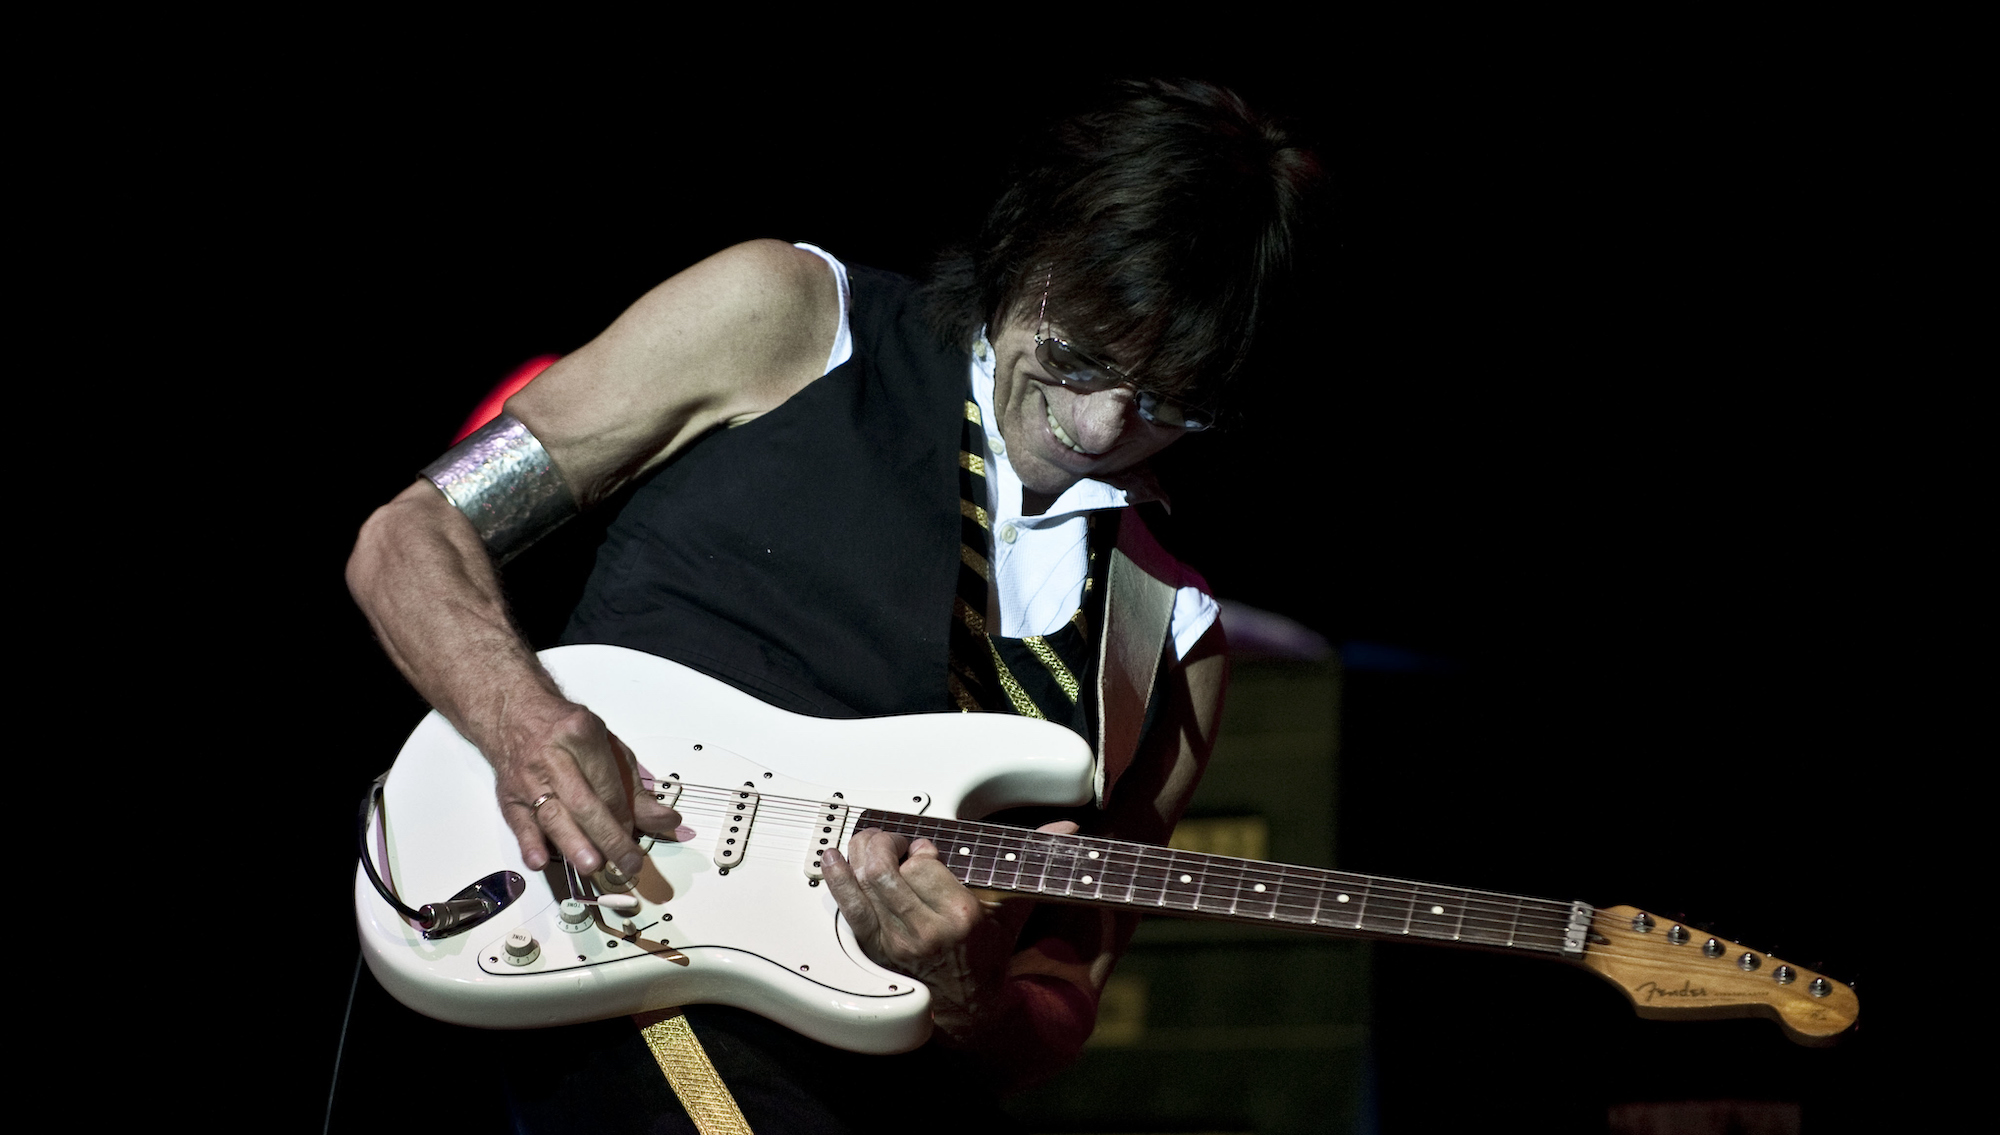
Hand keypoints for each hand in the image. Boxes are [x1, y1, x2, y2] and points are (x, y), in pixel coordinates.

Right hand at [488, 698, 681, 877]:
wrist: (513, 713)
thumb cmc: (564, 731)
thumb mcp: (606, 746)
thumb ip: (634, 787)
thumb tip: (665, 821)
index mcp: (580, 735)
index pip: (608, 786)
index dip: (624, 817)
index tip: (634, 836)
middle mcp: (552, 757)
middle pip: (584, 803)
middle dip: (608, 837)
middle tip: (626, 863)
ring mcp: (527, 779)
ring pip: (553, 816)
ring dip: (573, 843)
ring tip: (592, 865)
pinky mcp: (509, 796)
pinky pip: (519, 823)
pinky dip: (529, 844)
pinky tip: (540, 861)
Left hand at [821, 820, 1079, 1029]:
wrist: (968, 1005)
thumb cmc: (989, 950)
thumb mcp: (1013, 906)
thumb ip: (1035, 862)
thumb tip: (1069, 829)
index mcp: (962, 916)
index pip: (924, 863)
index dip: (920, 849)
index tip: (924, 851)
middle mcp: (926, 931)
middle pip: (888, 869)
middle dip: (884, 844)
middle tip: (892, 842)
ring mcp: (896, 942)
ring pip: (866, 882)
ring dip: (862, 854)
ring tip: (870, 845)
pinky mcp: (875, 949)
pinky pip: (849, 907)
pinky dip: (837, 878)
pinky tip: (832, 857)